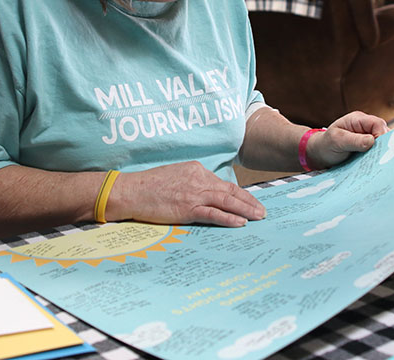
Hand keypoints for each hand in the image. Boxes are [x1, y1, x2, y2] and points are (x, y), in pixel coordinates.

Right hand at [109, 161, 265, 226]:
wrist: (131, 191)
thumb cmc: (148, 186)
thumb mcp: (175, 176)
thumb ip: (192, 182)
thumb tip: (206, 193)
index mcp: (196, 170)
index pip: (223, 183)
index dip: (240, 193)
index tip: (251, 200)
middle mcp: (199, 179)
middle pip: (231, 191)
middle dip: (249, 201)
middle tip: (262, 211)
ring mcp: (194, 194)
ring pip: (227, 201)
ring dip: (246, 210)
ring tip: (258, 217)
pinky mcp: (188, 208)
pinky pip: (214, 214)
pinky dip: (229, 218)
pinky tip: (240, 223)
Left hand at [306, 111, 388, 169]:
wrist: (319, 154)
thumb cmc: (326, 145)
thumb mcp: (337, 141)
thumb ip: (354, 140)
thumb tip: (372, 141)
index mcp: (358, 119)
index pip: (378, 124)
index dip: (382, 135)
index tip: (380, 150)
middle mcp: (365, 127)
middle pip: (384, 133)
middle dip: (384, 145)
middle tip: (381, 159)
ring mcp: (367, 137)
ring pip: (382, 143)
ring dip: (381, 153)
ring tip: (378, 163)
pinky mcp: (368, 148)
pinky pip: (377, 151)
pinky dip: (377, 158)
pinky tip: (375, 165)